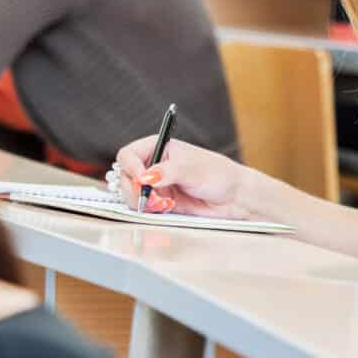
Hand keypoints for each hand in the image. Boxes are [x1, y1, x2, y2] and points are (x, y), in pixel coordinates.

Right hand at [109, 136, 255, 218]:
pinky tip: (168, 207)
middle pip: (125, 177)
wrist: (232, 197)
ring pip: (131, 195)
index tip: (141, 179)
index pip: (128, 155)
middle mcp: (153, 165)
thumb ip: (167, 171)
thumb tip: (146, 177)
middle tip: (151, 198)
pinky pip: (144, 208)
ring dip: (143, 202)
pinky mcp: (160, 202)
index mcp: (158, 147)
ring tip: (164, 204)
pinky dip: (151, 210)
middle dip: (135, 190)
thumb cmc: (217, 174)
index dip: (130, 167)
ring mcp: (155, 185)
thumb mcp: (192, 169)